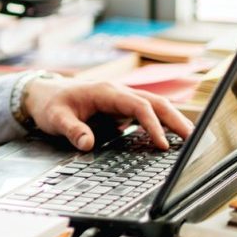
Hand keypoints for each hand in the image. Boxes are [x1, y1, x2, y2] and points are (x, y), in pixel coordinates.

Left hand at [22, 77, 194, 150]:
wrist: (43, 94)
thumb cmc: (50, 104)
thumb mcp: (56, 118)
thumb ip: (72, 130)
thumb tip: (87, 143)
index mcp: (106, 92)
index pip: (138, 106)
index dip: (153, 124)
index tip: (163, 144)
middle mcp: (118, 93)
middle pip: (154, 103)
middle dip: (175, 119)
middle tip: (193, 140)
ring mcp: (121, 100)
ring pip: (154, 106)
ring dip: (172, 120)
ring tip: (190, 139)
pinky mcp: (120, 108)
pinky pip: (145, 113)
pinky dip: (160, 123)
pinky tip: (170, 137)